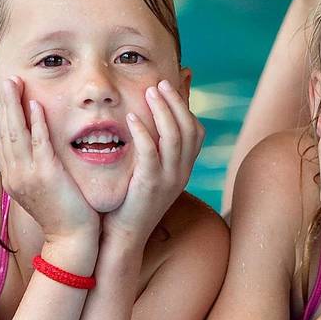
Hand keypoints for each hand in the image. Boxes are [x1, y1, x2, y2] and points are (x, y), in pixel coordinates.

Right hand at [0, 76, 97, 242]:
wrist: (73, 240)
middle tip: (5, 78)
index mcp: (13, 177)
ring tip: (15, 82)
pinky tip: (36, 105)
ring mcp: (28, 176)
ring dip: (15, 105)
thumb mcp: (44, 190)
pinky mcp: (47, 176)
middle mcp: (15, 175)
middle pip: (4, 131)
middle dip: (4, 103)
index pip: (1, 139)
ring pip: (17, 133)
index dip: (1, 114)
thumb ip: (38, 169)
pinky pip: (39, 144)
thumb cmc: (65, 215)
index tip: (2, 94)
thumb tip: (38, 153)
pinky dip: (36, 123)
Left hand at [103, 80, 204, 243]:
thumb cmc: (129, 203)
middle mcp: (182, 172)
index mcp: (184, 169)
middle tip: (160, 82)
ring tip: (150, 91)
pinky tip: (132, 118)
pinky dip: (144, 132)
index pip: (196, 131)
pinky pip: (151, 153)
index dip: (186, 105)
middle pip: (189, 128)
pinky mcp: (150, 185)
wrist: (124, 238)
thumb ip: (152, 149)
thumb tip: (147, 124)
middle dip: (176, 101)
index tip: (172, 83)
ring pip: (175, 136)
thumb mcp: (148, 174)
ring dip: (163, 109)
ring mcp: (169, 179)